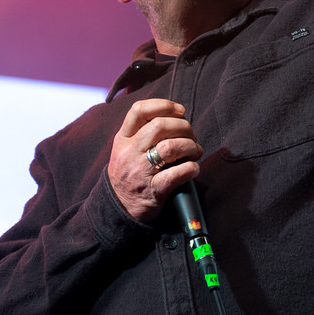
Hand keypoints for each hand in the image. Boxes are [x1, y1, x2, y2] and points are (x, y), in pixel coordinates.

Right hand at [109, 99, 201, 223]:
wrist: (118, 208)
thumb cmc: (128, 174)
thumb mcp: (125, 149)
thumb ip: (142, 132)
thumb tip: (175, 116)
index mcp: (122, 139)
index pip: (139, 110)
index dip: (164, 105)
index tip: (179, 111)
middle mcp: (129, 153)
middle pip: (160, 126)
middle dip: (184, 127)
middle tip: (191, 136)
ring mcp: (140, 172)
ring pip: (170, 147)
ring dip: (190, 146)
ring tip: (195, 151)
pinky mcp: (154, 190)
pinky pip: (177, 174)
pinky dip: (191, 168)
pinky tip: (194, 169)